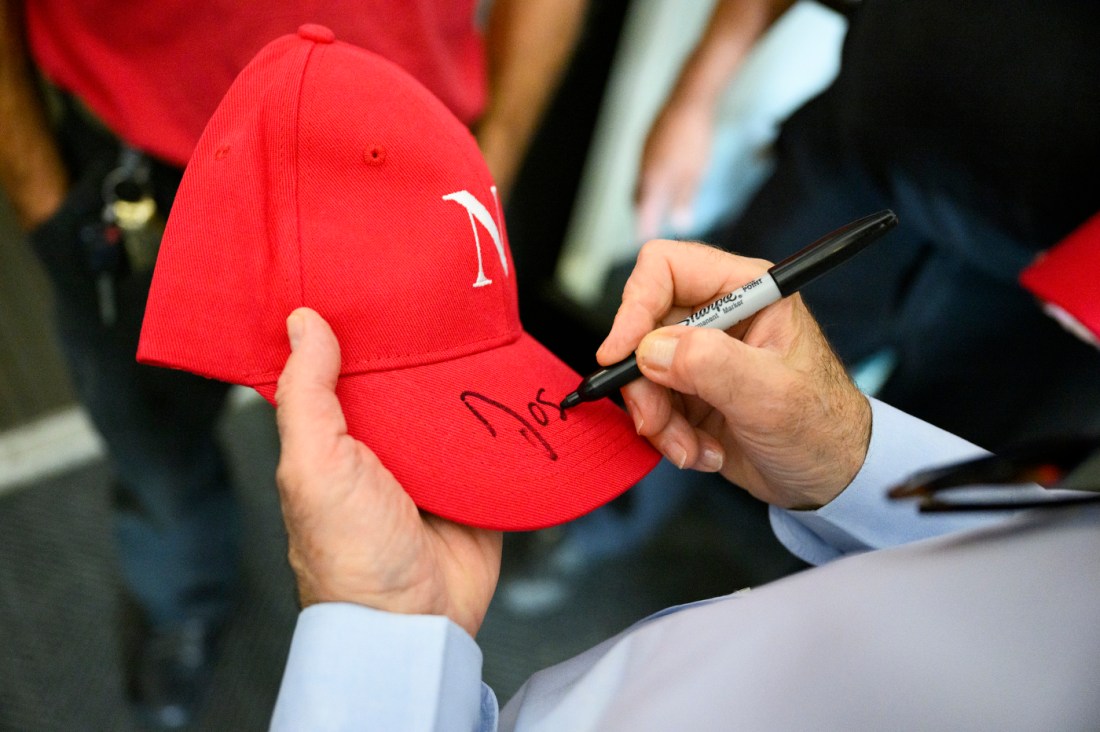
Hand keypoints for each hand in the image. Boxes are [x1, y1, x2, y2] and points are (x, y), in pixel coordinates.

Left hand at [274, 308, 501, 637]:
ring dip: (460, 371)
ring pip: (446, 399)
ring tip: (477, 318)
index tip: (361, 275)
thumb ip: (306, 394)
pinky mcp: (472, 477)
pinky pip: (487, 433)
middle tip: (434, 286)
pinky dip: (498, 409)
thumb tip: (302, 321)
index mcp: (333, 436)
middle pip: (400, 376)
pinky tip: (508, 373)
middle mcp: (381, 443)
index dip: (345, 326)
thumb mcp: (313, 465)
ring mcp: (430, 460)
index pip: (338, 367)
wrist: (416, 621)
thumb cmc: (350, 553)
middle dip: (416, 340)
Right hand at [598, 240, 870, 509]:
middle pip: (643, 327)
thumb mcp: (771, 396)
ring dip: (658, 419)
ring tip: (691, 448)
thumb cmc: (823, 427)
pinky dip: (667, 436)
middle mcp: (719, 314)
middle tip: (656, 422)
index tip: (620, 354)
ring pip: (640, 372)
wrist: (831, 477)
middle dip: (645, 383)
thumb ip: (713, 365)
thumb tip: (652, 349)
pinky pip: (650, 404)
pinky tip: (701, 451)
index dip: (635, 306)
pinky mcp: (688, 390)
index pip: (667, 267)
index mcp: (748, 290)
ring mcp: (700, 354)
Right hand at [634, 95, 717, 240]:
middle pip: (638, 199)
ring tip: (653, 205)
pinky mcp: (649, 143)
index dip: (644, 227)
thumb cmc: (692, 140)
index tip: (643, 241)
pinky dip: (650, 180)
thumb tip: (681, 225)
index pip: (644, 212)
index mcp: (653, 181)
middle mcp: (643, 170)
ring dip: (646, 196)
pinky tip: (661, 178)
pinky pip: (645, 169)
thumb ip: (684, 200)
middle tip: (647, 226)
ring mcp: (644, 155)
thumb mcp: (693, 175)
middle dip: (642, 213)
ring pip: (641, 183)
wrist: (687, 102)